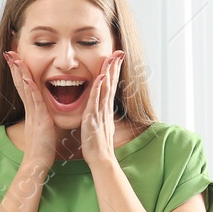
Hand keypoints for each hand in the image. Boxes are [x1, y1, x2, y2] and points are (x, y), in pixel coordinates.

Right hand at [4, 50, 58, 166]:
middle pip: (20, 83)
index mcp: (33, 109)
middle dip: (15, 67)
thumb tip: (45, 113)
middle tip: (9, 52)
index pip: (24, 86)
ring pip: (25, 88)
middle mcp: (31, 108)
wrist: (38, 162)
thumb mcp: (43, 127)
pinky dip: (28, 87)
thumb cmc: (43, 147)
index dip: (19, 72)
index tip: (15, 59)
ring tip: (14, 58)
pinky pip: (33, 100)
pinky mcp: (39, 118)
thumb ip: (43, 117)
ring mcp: (34, 112)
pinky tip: (25, 77)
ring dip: (19, 72)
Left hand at [81, 51, 123, 166]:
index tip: (116, 59)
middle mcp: (105, 109)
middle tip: (119, 52)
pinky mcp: (93, 118)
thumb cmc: (99, 145)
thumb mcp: (101, 126)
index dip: (114, 72)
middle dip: (115, 67)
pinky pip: (96, 100)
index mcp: (105, 110)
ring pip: (106, 89)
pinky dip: (99, 88)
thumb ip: (102, 116)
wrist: (101, 159)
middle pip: (111, 83)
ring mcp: (100, 112)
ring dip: (109, 73)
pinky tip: (101, 77)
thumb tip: (103, 111)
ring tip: (112, 58)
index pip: (111, 86)